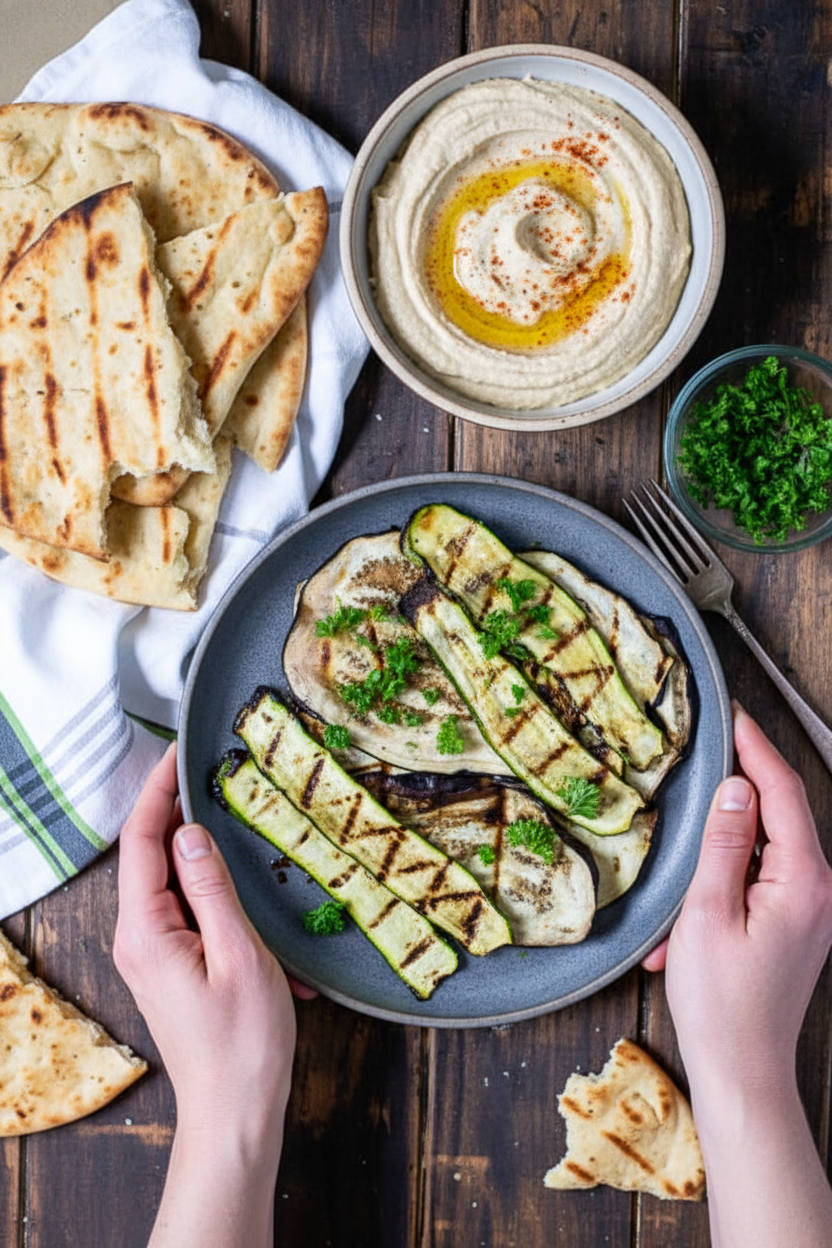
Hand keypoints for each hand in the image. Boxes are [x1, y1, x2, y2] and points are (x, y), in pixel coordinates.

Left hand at [114, 742, 296, 1163]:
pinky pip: (190, 913)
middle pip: (153, 857)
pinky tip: (257, 906)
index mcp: (146, 933)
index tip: (178, 755)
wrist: (235, 1112)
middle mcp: (139, 939)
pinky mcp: (174, 967)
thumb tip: (190, 832)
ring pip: (175, 884)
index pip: (143, 842)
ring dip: (209, 860)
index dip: (158, 793)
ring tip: (244, 830)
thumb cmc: (243, 1043)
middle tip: (219, 778)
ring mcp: (154, 954)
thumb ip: (211, 888)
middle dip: (183, 815)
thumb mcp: (240, 954)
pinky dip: (221, 899)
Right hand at [643, 703, 831, 1089]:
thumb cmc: (722, 1003)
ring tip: (686, 857)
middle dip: (741, 787)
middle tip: (709, 751)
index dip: (756, 748)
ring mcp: (811, 911)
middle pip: (781, 815)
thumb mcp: (707, 913)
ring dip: (723, 849)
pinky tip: (688, 918)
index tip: (733, 716)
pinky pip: (761, 882)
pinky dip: (724, 885)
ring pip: (766, 849)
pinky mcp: (796, 927)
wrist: (744, 1074)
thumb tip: (735, 788)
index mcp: (804, 880)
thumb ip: (723, 844)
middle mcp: (820, 890)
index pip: (783, 792)